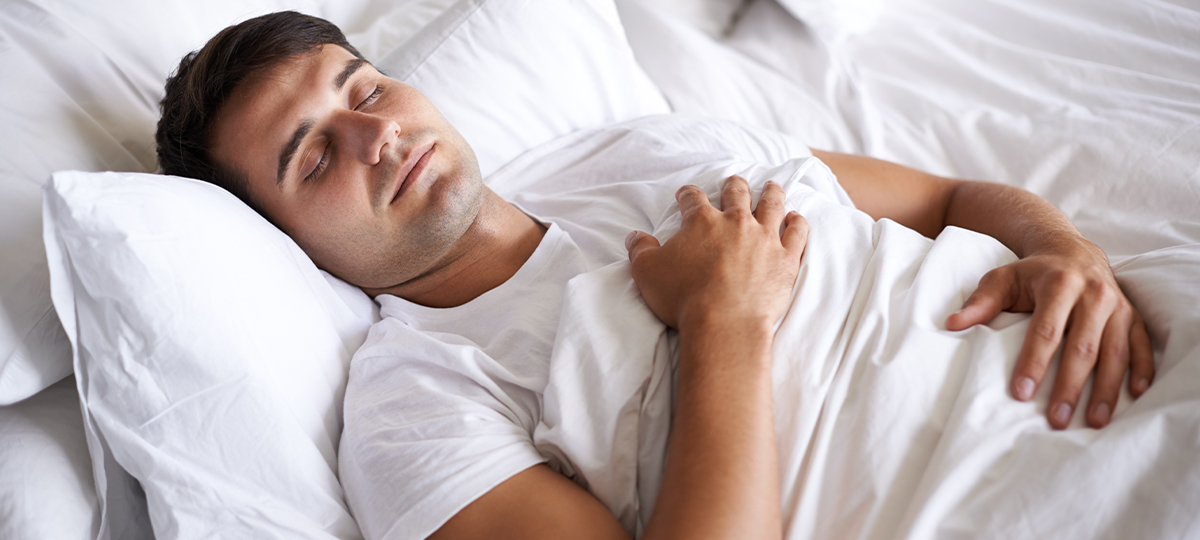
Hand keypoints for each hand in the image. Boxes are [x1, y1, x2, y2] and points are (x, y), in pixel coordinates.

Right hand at [625, 176, 808, 331]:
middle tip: (734, 182)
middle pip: (737, 193)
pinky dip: (798, 222)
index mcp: (702, 222)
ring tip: (773, 186)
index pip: (693, 198)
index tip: (686, 195)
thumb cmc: (683, 298)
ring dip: (772, 193)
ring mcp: (765, 238)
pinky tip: (797, 218)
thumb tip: (634, 236)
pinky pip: (797, 232)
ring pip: (772, 205)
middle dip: (734, 185)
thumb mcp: (647, 273)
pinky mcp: (786, 258)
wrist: (724, 323)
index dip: (688, 195)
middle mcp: (736, 222)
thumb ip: (640, 250)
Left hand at [945, 237, 1153, 428]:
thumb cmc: (1031, 273)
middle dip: (1070, 386)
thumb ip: (980, 302)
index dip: (1033, 362)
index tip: (1021, 393)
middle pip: (1083, 347)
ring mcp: (1118, 306)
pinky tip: (1135, 395)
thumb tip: (951, 324)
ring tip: (1095, 421)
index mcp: (1059, 284)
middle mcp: (1094, 294)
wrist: (1074, 253)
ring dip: (1107, 388)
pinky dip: (1141, 369)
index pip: (1045, 330)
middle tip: (1057, 419)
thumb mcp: (1002, 279)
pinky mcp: (1133, 316)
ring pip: (1115, 351)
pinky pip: (1142, 345)